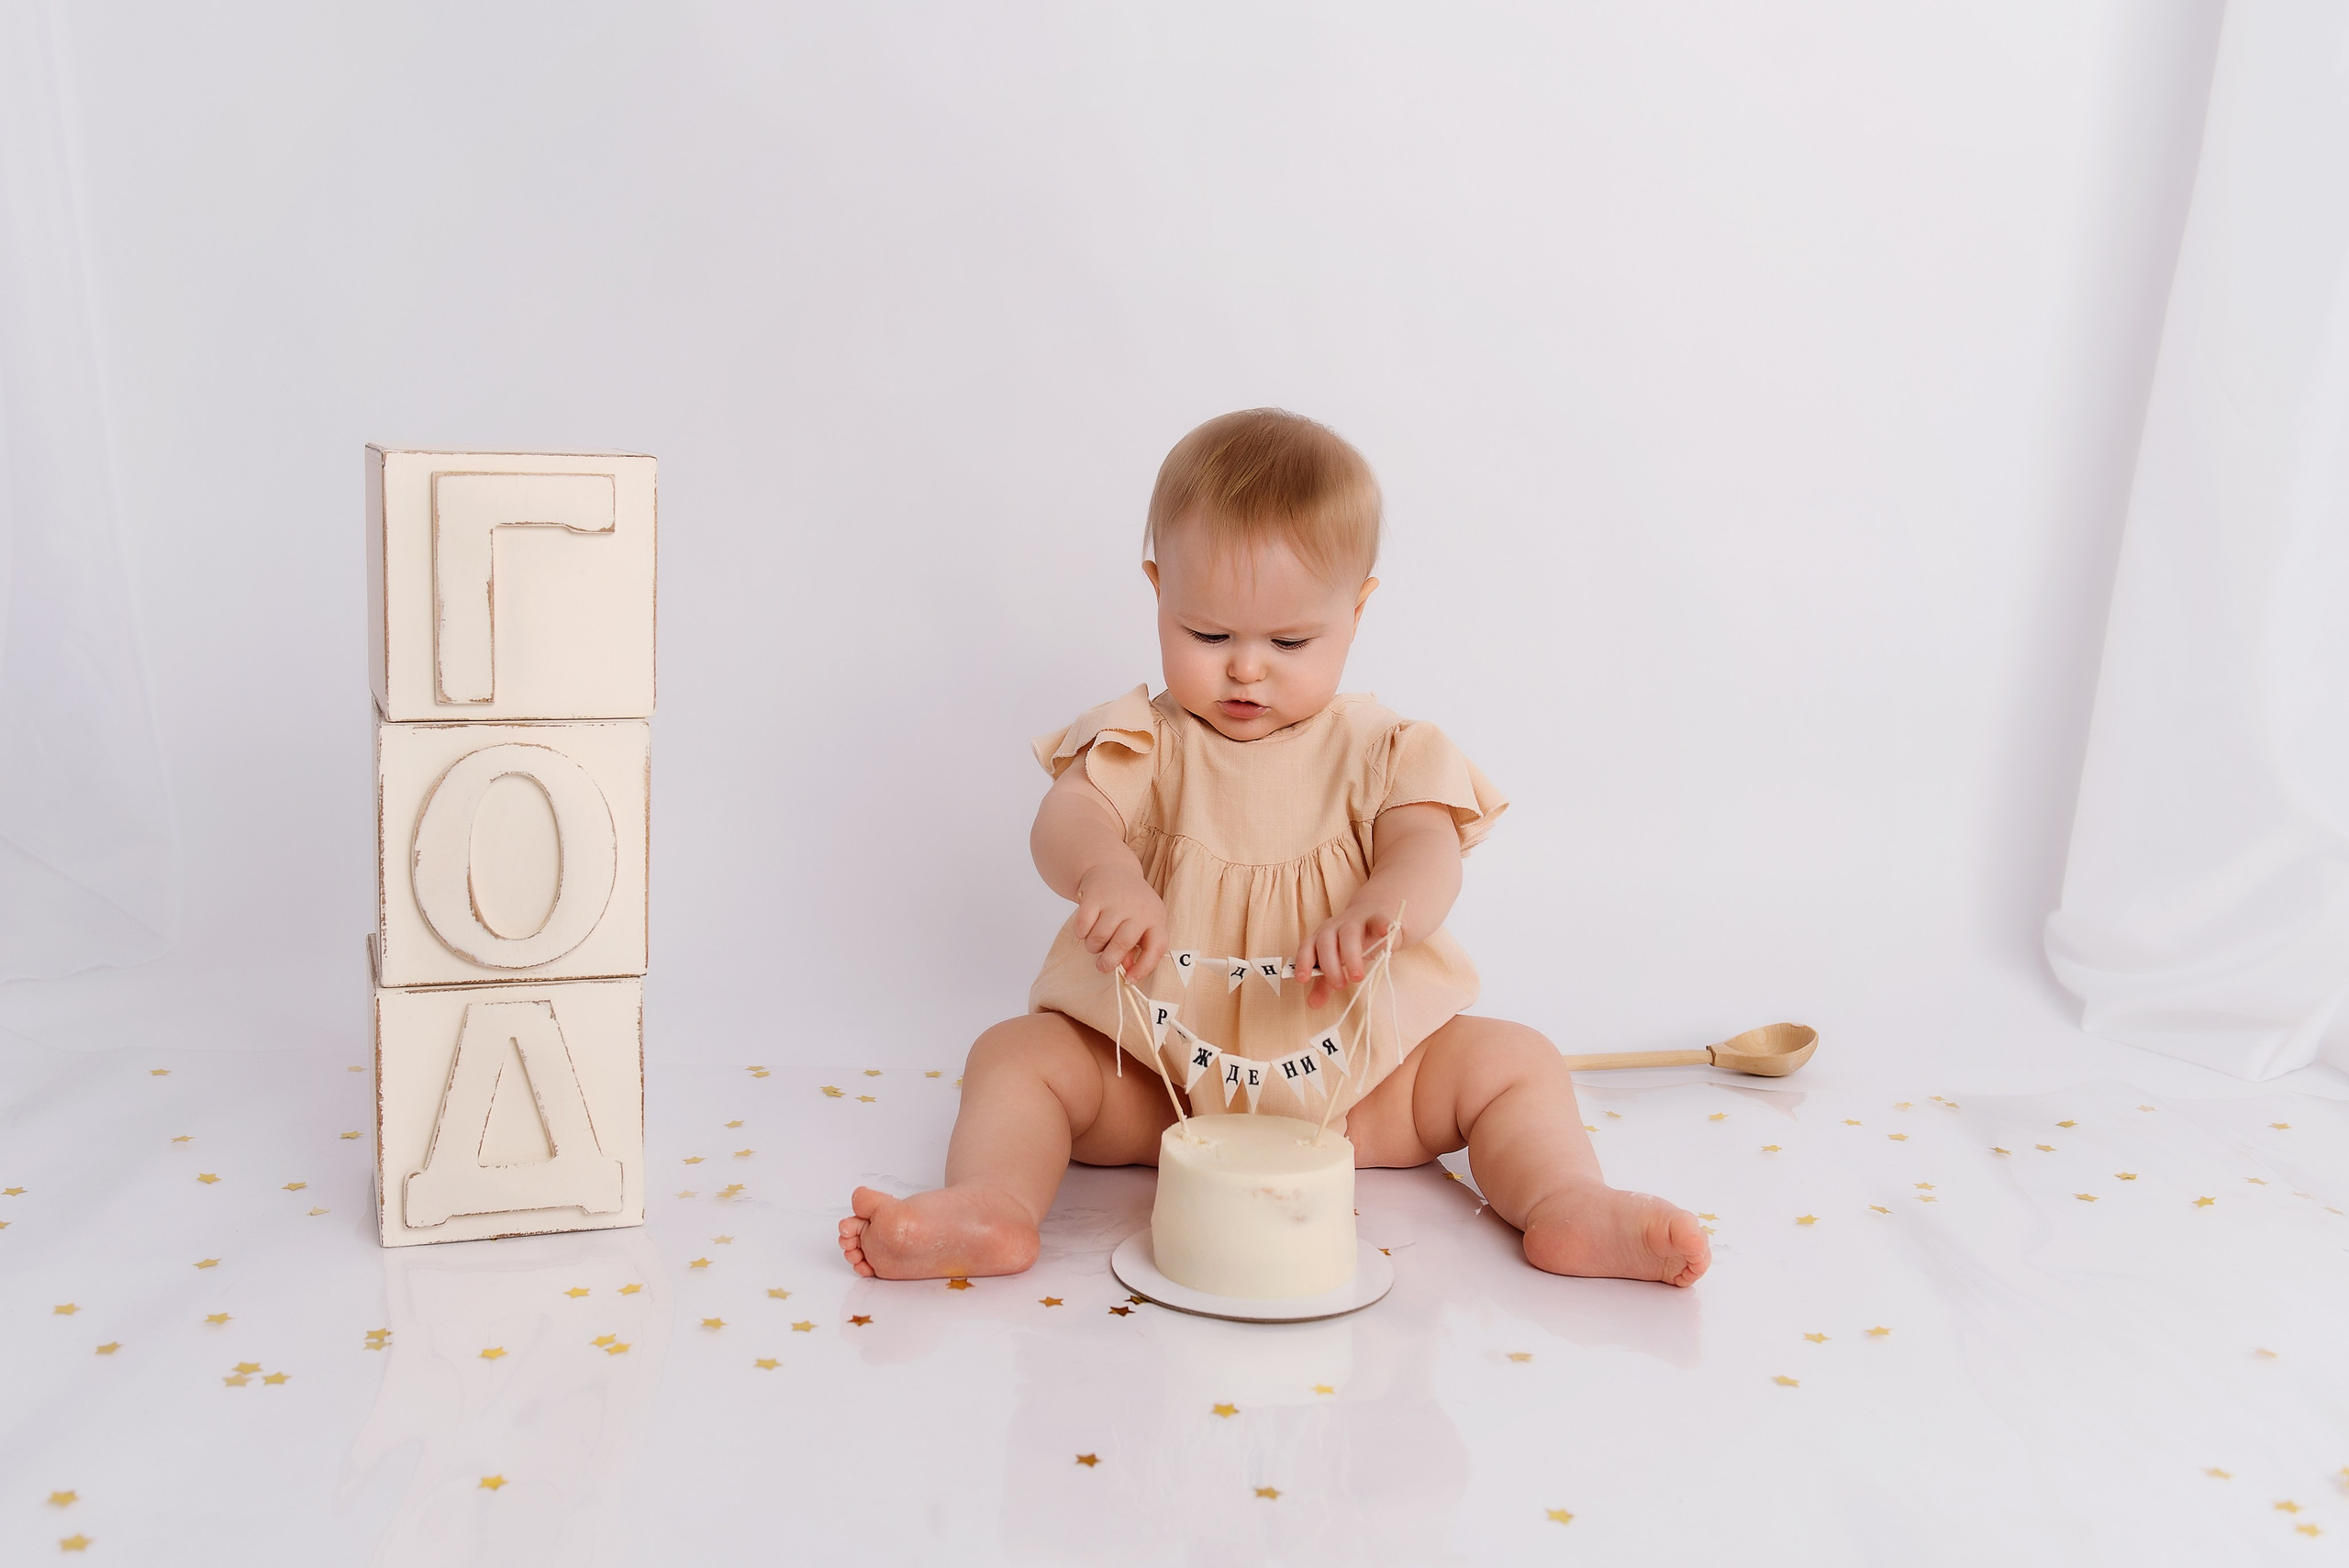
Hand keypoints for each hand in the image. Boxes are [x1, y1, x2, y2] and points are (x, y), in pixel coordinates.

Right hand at [1073, 866, 1167, 980]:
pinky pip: (1082, 926)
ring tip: (1096, 941)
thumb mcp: (1141, 923)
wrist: (1112, 869)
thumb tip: (1127, 971)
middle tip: (1102, 966)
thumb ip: (1137, 947)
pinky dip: (1080, 933)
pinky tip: (1085, 928)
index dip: (1144, 968)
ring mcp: (1116, 901)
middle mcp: (1138, 908)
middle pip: (1122, 944)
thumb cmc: (1130, 904)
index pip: (1157, 947)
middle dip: (1109, 962)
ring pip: (1099, 937)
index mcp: (1156, 917)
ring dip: (1093, 947)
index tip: (1130, 980)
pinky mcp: (1093, 896)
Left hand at [1295, 903, 1399, 1008]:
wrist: (1371, 916)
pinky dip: (1381, 926)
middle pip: (1326, 943)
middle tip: (1340, 986)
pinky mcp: (1377, 918)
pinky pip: (1378, 920)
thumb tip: (1312, 1004)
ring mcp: (1356, 922)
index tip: (1302, 979)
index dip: (1303, 962)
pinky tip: (1384, 933)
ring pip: (1349, 935)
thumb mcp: (1335, 964)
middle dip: (1331, 966)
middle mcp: (1334, 928)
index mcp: (1320, 939)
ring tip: (1357, 976)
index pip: (1307, 948)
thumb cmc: (1349, 944)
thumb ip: (1324, 983)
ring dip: (1352, 956)